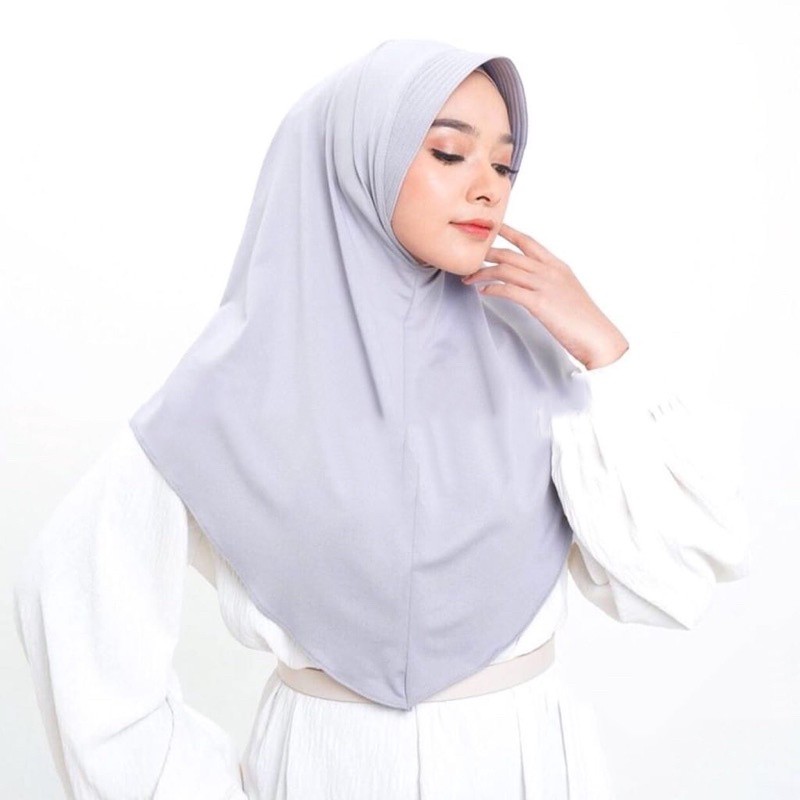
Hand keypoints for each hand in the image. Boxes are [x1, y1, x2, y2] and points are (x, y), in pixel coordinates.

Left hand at [461, 222, 628, 369]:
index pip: (528, 242)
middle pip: (510, 255)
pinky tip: (483, 292)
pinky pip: (508, 289)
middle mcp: (550, 271)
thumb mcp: (567, 292)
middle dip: (486, 255)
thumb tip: (532, 284)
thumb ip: (550, 282)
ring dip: (483, 273)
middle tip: (470, 259)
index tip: (494, 228)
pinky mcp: (539, 303)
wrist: (598, 337)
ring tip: (469, 278)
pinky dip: (492, 288)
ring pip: (505, 270)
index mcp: (557, 266)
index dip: (509, 232)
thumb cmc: (583, 320)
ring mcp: (544, 285)